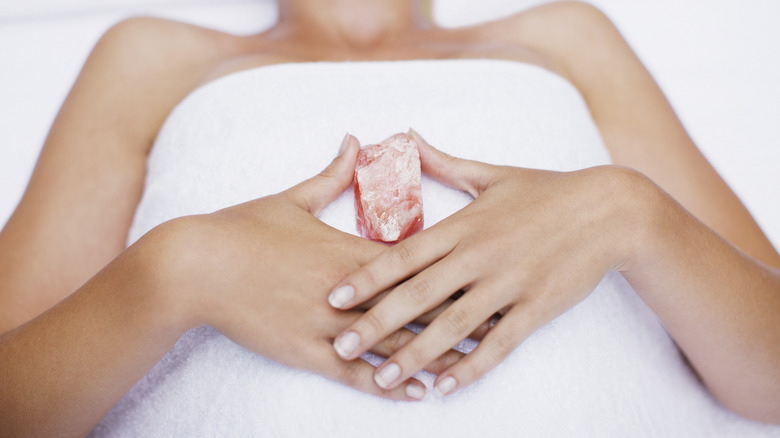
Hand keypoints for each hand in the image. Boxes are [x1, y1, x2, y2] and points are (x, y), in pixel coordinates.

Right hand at [154, 134, 462, 400]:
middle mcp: (347, 290)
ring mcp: (328, 324)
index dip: (455, 271)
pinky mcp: (306, 351)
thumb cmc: (244, 229)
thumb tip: (355, 139)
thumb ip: (332, 173)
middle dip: (459, 315)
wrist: (194, 266)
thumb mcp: (291, 197)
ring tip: (473, 366)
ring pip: (393, 345)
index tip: (489, 272)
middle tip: (502, 321)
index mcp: (348, 249)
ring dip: (435, 356)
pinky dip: (390, 383)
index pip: (415, 263)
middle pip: (415, 305)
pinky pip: (356, 373)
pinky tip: (418, 392)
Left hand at [328, 130, 641, 395]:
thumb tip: (408, 137)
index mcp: (465, 225)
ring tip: (383, 377)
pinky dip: (472, 365)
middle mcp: (481, 256)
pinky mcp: (537, 306)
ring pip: (453, 325)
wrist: (610, 210)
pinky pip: (499, 343)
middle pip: (419, 294)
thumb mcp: (492, 174)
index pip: (404, 254)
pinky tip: (445, 385)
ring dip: (415, 353)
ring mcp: (509, 283)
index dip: (367, 277)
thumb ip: (444, 163)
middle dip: (375, 323)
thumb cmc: (546, 190)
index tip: (333, 296)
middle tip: (339, 345)